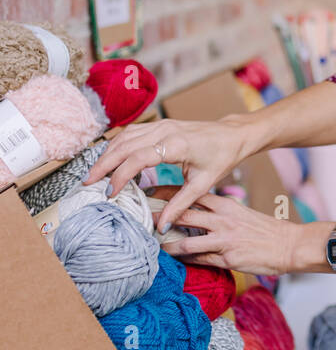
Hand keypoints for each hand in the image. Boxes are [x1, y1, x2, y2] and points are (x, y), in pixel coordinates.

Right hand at [86, 116, 247, 233]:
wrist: (232, 135)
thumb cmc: (221, 158)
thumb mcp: (203, 184)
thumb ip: (180, 204)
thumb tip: (161, 226)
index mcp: (176, 144)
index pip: (138, 158)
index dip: (120, 176)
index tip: (110, 193)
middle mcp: (165, 130)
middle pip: (124, 145)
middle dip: (103, 164)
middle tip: (88, 183)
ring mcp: (161, 124)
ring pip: (124, 136)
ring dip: (107, 154)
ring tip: (95, 174)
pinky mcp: (160, 124)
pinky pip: (131, 132)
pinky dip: (117, 145)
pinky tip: (110, 160)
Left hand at [159, 192, 293, 274]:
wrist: (288, 245)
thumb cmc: (264, 230)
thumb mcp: (239, 212)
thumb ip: (217, 211)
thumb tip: (193, 213)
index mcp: (224, 204)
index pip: (188, 194)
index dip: (165, 194)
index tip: (147, 194)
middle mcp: (221, 219)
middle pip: (182, 214)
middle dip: (158, 217)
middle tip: (140, 220)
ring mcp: (224, 239)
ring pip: (185, 242)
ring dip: (166, 245)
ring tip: (153, 246)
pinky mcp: (227, 259)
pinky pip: (199, 260)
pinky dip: (185, 261)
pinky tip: (175, 261)